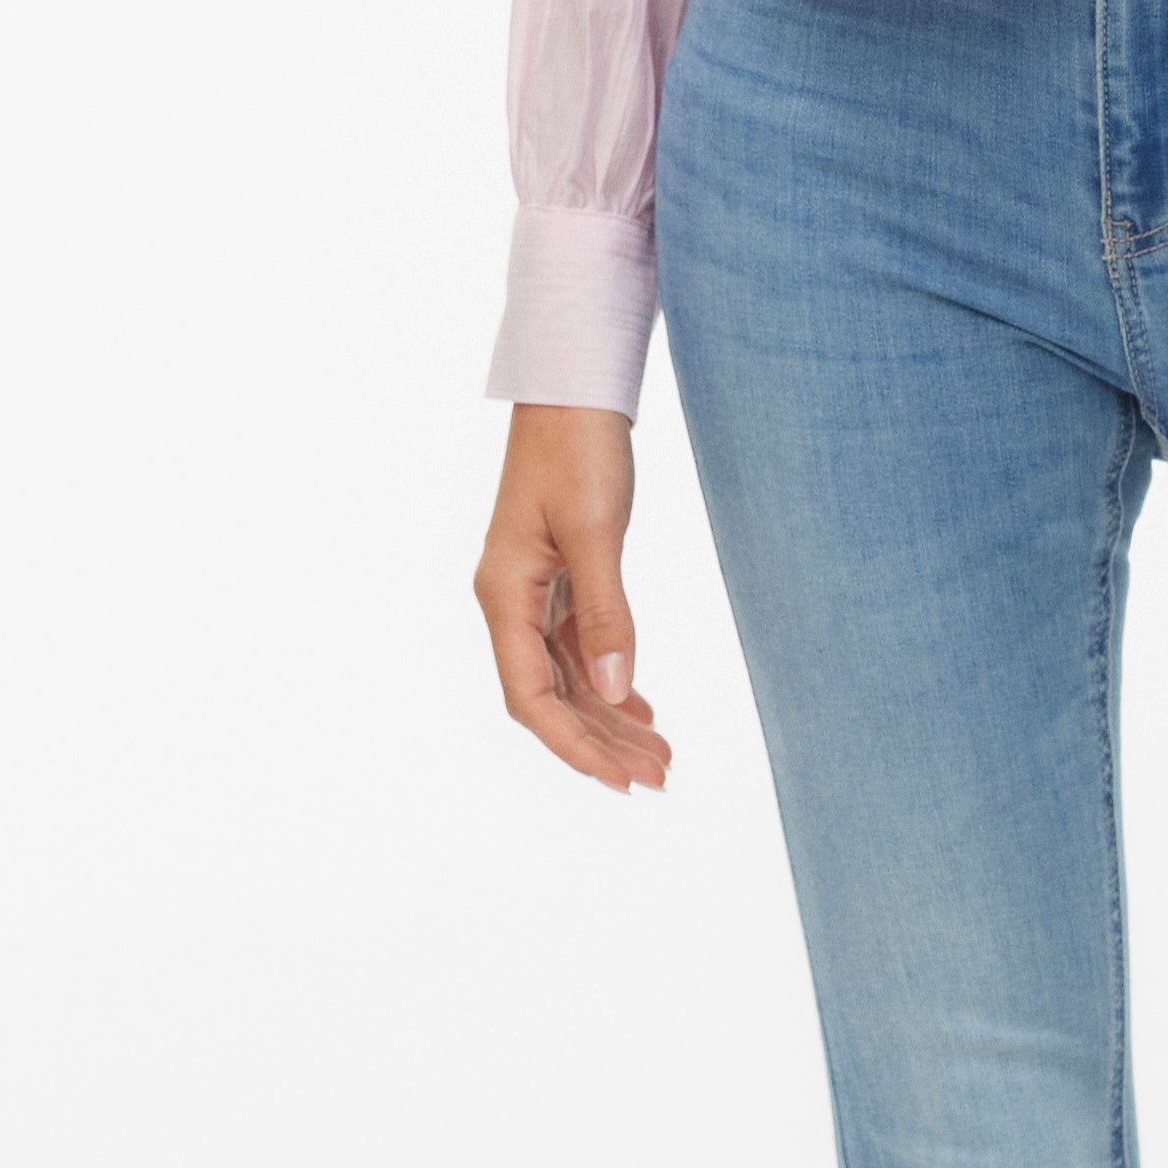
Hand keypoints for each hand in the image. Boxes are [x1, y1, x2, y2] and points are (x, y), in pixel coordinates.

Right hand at [476, 400, 672, 791]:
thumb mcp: (597, 531)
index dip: (574, 748)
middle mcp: (509, 601)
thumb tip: (615, 692)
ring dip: (610, 719)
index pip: (531, 699)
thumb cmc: (578, 447)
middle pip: (551, 698)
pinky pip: (577, 647)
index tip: (621, 782)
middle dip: (602, 744)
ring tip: (663, 755)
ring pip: (567, 677)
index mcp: (504, 595)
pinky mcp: (557, 576)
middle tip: (661, 779)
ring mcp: (531, 591)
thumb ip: (606, 615)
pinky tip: (641, 707)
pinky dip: (609, 681)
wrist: (573, 385)